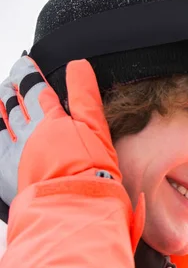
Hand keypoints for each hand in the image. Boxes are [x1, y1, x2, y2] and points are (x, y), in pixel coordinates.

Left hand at [0, 57, 120, 204]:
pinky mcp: (5, 171)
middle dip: (11, 89)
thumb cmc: (90, 170)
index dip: (28, 73)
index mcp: (51, 119)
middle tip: (9, 81)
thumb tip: (78, 64)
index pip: (35, 88)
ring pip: (1, 122)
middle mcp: (28, 132)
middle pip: (13, 103)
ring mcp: (14, 152)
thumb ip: (85, 96)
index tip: (25, 63)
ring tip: (0, 100)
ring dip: (0, 108)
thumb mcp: (97, 129)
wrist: (71, 204)